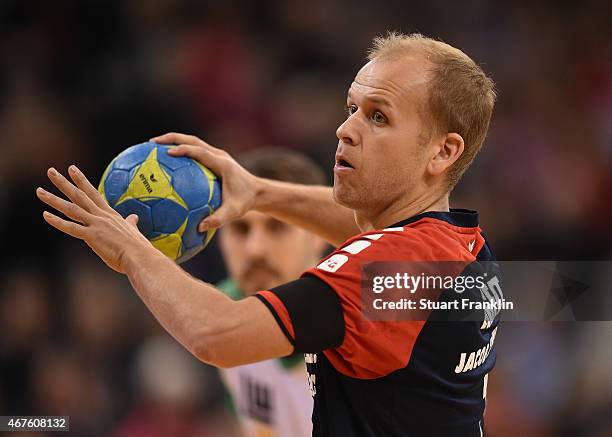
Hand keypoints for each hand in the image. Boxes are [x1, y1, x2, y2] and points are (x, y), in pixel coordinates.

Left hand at [36, 165, 152, 273]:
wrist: (140, 257)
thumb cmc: (137, 248)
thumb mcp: (133, 231)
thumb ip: (130, 223)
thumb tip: (134, 217)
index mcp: (110, 214)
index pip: (93, 193)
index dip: (81, 180)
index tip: (72, 169)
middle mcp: (101, 216)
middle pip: (79, 195)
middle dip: (63, 183)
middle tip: (50, 171)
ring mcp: (96, 225)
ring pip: (71, 209)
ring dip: (53, 199)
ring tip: (39, 191)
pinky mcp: (92, 236)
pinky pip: (71, 228)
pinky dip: (57, 222)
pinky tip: (45, 215)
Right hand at [151, 132, 259, 230]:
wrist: (258, 192)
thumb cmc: (245, 202)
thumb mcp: (234, 212)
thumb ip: (218, 219)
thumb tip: (200, 228)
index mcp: (222, 164)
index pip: (200, 152)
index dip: (184, 150)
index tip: (167, 152)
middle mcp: (219, 155)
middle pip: (192, 140)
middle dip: (172, 138)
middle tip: (152, 144)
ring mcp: (216, 155)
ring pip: (192, 142)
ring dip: (174, 141)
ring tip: (153, 147)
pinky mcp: (214, 158)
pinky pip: (195, 151)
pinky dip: (180, 151)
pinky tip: (166, 161)